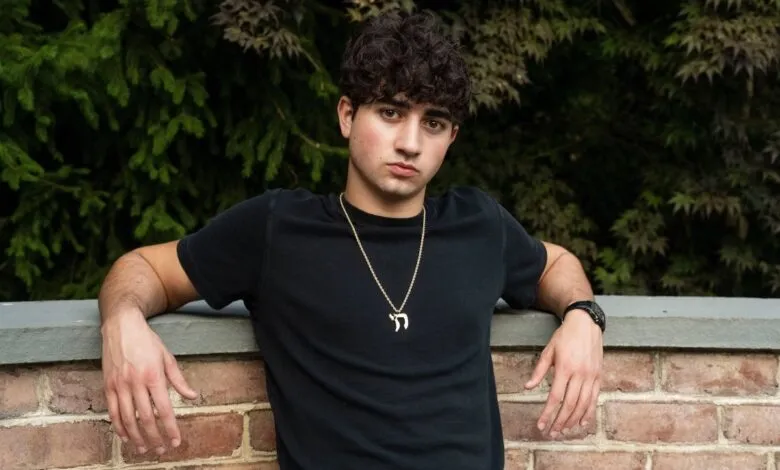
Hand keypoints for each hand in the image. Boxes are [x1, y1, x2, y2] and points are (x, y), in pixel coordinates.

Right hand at [101, 310, 197, 453]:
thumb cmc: (147, 341)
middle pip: (145, 418)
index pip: (164, 409)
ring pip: (127, 418)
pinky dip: (119, 426)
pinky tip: (125, 436)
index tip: (175, 441)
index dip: (170, 428)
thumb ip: (179, 380)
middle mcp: (136, 383)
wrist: (121, 326)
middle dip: (154, 437)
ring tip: (144, 448)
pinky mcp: (107, 385)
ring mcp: (119, 385)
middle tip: (161, 450)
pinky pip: (112, 411)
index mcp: (154, 376)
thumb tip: (192, 397)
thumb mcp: (167, 357)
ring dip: (136, 436)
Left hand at [524, 309, 602, 437]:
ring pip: (583, 405)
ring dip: (573, 421)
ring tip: (563, 431)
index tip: (541, 424)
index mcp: (565, 368)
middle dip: (559, 422)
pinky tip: (582, 423)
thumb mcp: (548, 351)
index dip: (548, 413)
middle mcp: (580, 374)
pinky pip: (594, 399)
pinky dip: (589, 413)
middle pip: (569, 405)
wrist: (586, 324)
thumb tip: (527, 387)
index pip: (555, 397)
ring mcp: (591, 376)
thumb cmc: (565, 337)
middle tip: (551, 433)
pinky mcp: (599, 377)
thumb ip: (539, 371)